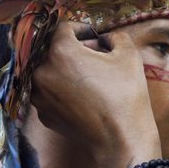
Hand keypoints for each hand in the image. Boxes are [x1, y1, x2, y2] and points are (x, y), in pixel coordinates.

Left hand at [31, 22, 160, 167]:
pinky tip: (84, 97)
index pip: (63, 28)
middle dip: (74, 50)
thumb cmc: (126, 95)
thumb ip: (116, 36)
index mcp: (61, 52)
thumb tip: (106, 38)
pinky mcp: (43, 115)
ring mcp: (39, 96)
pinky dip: (64, 90)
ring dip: (67, 70)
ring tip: (90, 78)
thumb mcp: (129, 56)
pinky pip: (51, 93)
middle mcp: (42, 72)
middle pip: (54, 50)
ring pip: (50, 72)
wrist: (120, 139)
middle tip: (96, 57)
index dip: (82, 28)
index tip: (95, 36)